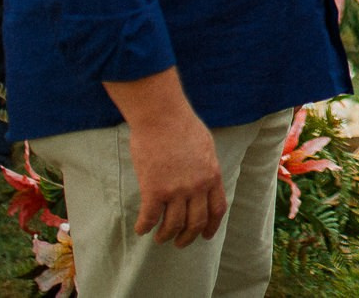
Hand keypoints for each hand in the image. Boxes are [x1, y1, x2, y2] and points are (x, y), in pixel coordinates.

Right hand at [128, 111, 227, 246]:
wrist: (161, 116)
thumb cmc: (182, 125)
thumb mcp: (206, 147)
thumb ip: (206, 167)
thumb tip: (204, 180)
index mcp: (212, 175)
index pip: (217, 209)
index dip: (211, 226)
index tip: (205, 236)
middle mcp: (197, 187)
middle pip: (196, 222)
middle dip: (188, 237)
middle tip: (180, 243)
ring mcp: (176, 190)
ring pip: (173, 225)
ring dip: (166, 235)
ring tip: (160, 238)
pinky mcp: (154, 189)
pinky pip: (149, 218)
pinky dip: (144, 227)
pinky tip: (141, 229)